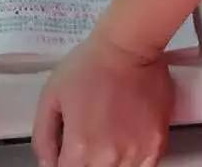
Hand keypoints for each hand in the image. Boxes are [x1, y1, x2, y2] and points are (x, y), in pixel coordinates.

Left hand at [33, 30, 173, 166]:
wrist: (129, 46)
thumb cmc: (88, 66)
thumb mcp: (51, 96)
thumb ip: (43, 137)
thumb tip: (49, 164)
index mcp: (80, 148)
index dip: (64, 162)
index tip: (68, 150)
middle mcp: (109, 158)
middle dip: (85, 162)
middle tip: (88, 138)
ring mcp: (136, 153)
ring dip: (109, 162)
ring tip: (107, 137)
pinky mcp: (157, 145)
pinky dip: (132, 161)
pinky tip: (126, 142)